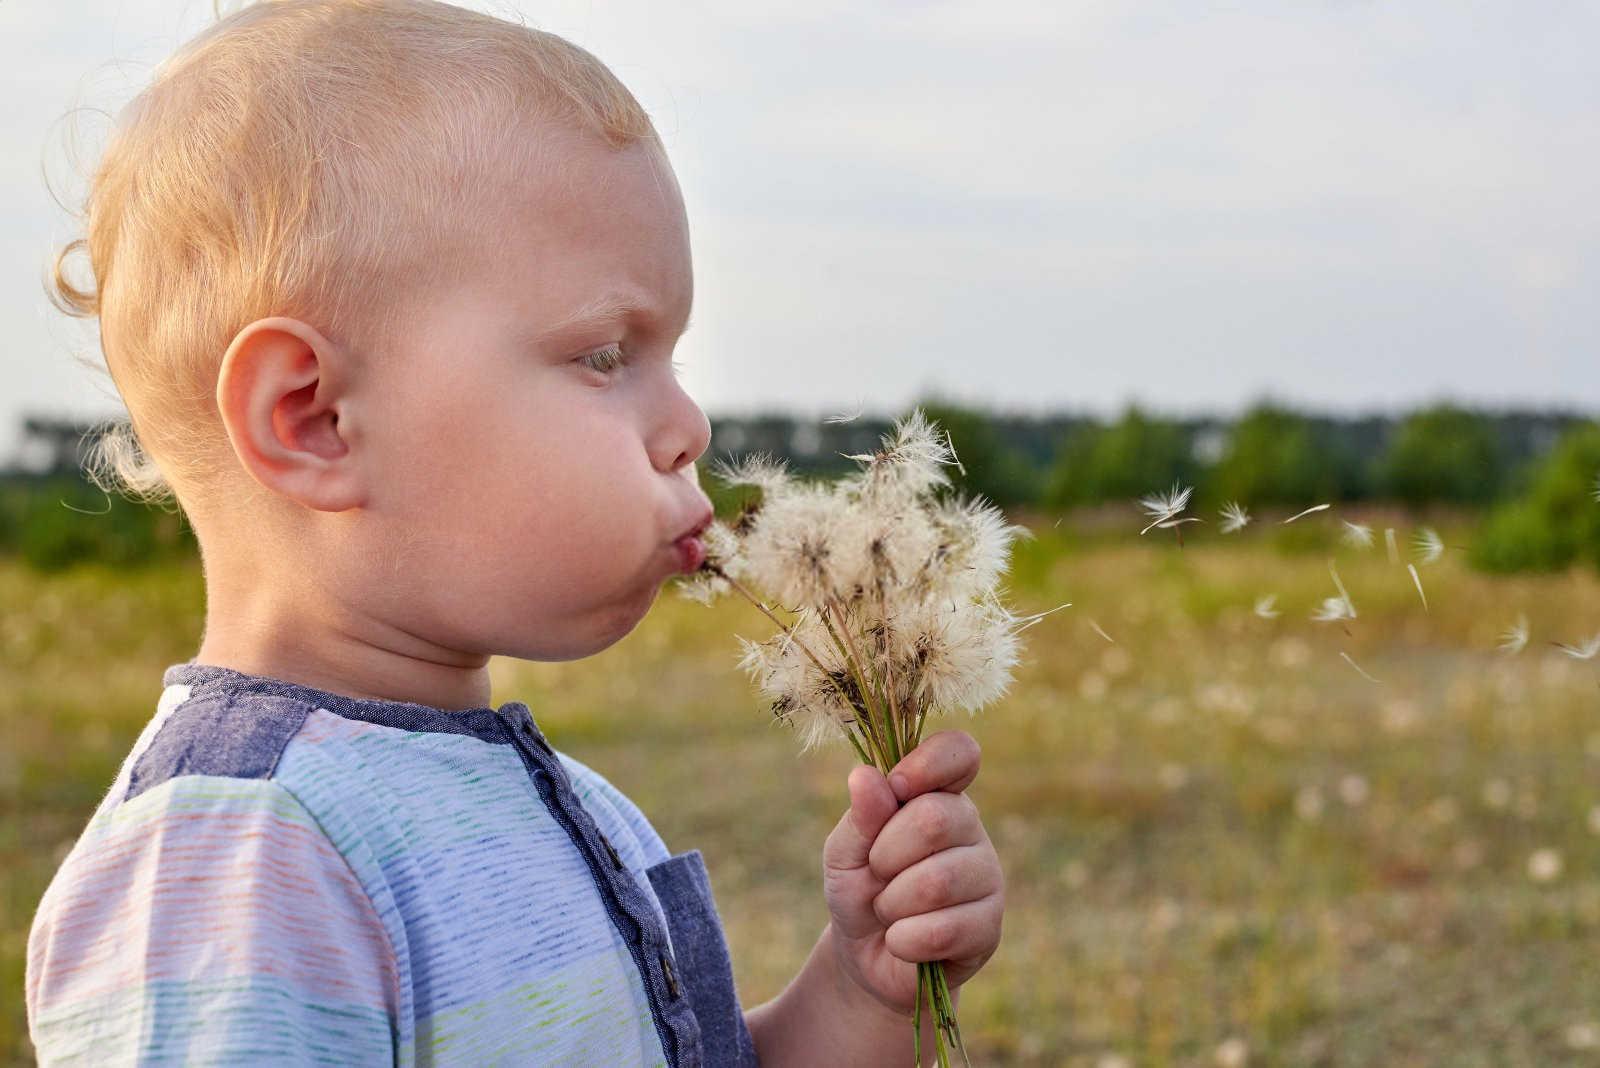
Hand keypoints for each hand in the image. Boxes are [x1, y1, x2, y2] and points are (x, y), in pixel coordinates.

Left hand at [820, 730, 1004, 1016]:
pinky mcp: (989, 927)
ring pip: (937, 880)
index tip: (897, 787)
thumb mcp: (845, 850)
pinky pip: (943, 929)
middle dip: (886, 854)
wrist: (866, 957)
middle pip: (935, 819)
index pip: (959, 751)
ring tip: (889, 911)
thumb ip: (860, 816)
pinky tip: (903, 941)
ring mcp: (987, 877)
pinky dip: (904, 940)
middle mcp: (969, 828)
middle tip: (877, 873)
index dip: (928, 764)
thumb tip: (867, 775)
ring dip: (892, 903)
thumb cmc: (859, 889)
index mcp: (937, 794)